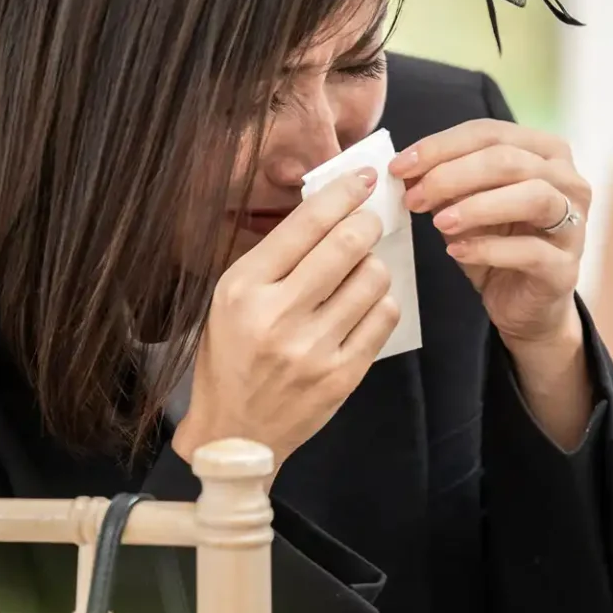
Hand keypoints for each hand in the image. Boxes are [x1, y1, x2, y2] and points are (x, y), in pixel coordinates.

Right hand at [174, 170, 399, 470]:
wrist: (236, 433)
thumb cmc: (230, 357)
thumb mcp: (229, 299)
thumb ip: (274, 258)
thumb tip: (328, 211)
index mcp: (243, 288)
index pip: (305, 225)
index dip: (341, 194)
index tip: (361, 179)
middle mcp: (278, 315)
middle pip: (347, 244)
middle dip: (366, 223)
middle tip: (368, 221)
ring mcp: (314, 349)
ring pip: (373, 278)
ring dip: (373, 266)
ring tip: (359, 273)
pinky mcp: (342, 376)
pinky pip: (383, 318)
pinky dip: (380, 302)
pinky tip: (364, 306)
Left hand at [392, 119, 590, 346]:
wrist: (520, 304)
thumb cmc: (495, 243)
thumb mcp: (464, 206)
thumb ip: (444, 182)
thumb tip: (406, 169)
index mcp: (545, 152)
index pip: (489, 133)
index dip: (440, 146)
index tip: (399, 166)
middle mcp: (568, 180)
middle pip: (509, 159)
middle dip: (452, 175)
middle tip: (413, 197)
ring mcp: (574, 224)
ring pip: (532, 196)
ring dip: (476, 206)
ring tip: (437, 222)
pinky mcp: (565, 268)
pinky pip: (530, 250)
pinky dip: (488, 249)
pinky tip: (456, 252)